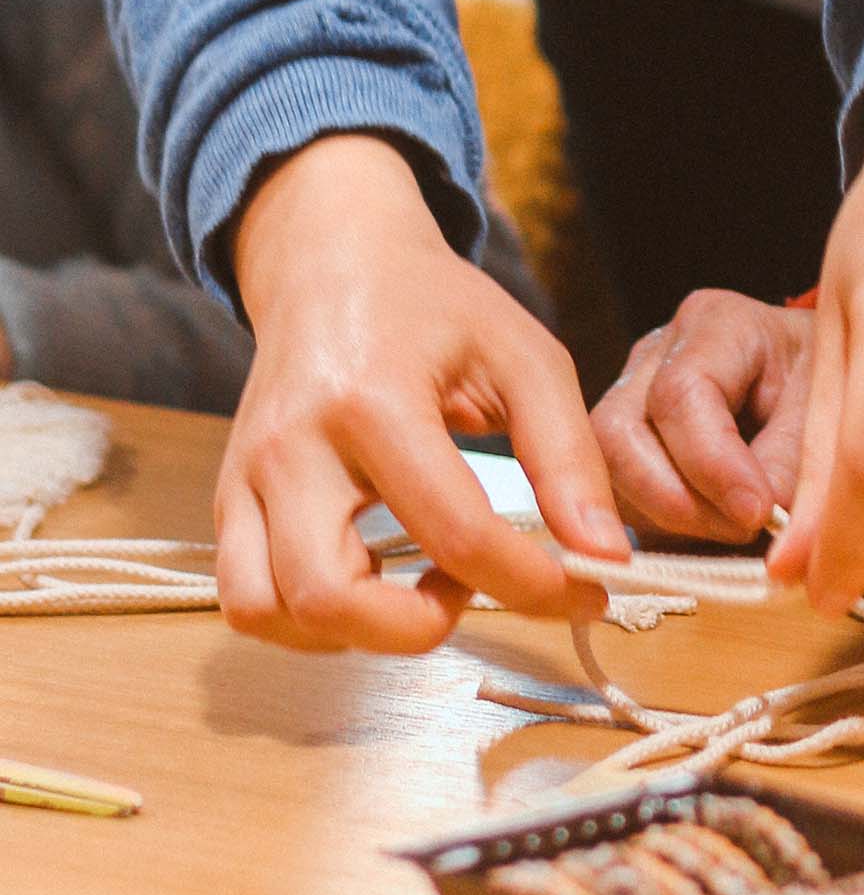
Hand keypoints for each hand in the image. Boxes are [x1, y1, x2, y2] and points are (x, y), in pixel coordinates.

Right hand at [217, 133, 627, 653]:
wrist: (330, 262)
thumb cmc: (433, 307)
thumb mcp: (523, 355)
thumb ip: (568, 456)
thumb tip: (603, 556)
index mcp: (374, 401)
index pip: (456, 533)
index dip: (534, 585)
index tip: (585, 590)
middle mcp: (292, 447)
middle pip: (329, 596)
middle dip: (417, 628)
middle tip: (471, 587)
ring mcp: (246, 478)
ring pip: (265, 612)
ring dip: (353, 632)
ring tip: (416, 585)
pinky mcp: (228, 499)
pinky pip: (244, 600)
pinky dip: (305, 622)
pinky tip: (370, 582)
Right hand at [589, 291, 813, 540]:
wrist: (822, 387)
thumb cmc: (831, 388)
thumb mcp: (831, 412)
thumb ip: (795, 461)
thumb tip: (761, 518)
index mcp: (716, 324)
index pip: (683, 393)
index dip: (713, 463)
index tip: (758, 513)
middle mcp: (657, 356)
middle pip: (620, 435)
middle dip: (676, 500)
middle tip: (744, 530)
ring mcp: (631, 401)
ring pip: (610, 475)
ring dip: (672, 520)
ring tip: (739, 532)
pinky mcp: (628, 450)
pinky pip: (621, 500)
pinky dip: (665, 530)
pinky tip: (716, 534)